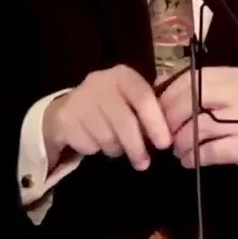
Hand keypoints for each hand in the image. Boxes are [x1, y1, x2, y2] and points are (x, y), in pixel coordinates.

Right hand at [43, 65, 171, 170]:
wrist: (69, 109)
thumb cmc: (111, 106)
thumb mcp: (130, 100)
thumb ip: (150, 111)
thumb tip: (172, 133)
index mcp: (122, 75)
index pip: (143, 97)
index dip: (156, 123)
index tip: (164, 144)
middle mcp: (99, 82)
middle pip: (124, 121)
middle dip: (137, 146)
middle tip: (144, 163)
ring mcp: (80, 99)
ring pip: (107, 137)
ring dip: (116, 149)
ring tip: (116, 147)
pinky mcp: (65, 118)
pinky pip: (89, 144)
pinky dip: (96, 149)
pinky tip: (96, 142)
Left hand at [158, 67, 237, 182]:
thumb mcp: (227, 96)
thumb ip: (196, 88)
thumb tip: (158, 83)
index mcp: (230, 77)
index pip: (189, 79)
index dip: (167, 95)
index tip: (156, 110)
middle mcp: (237, 93)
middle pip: (189, 100)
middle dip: (170, 119)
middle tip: (163, 134)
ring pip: (197, 127)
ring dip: (180, 141)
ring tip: (178, 150)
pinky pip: (210, 151)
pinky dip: (194, 157)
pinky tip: (189, 161)